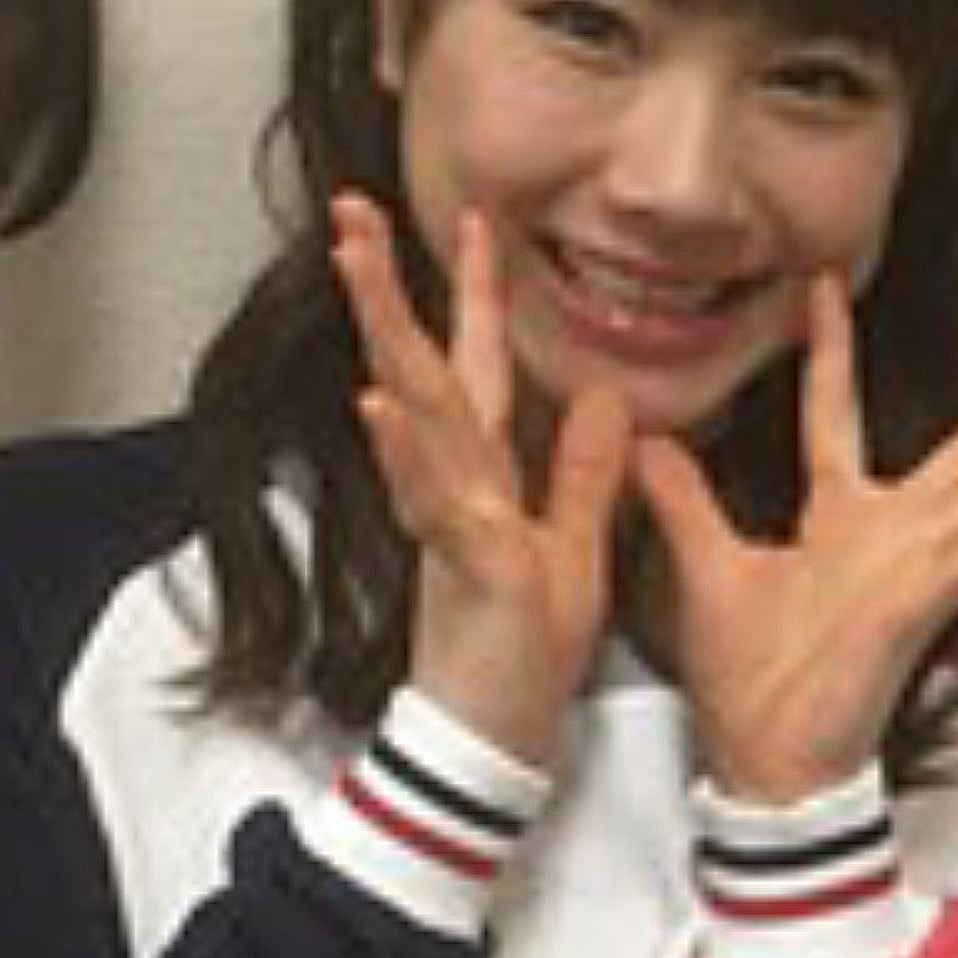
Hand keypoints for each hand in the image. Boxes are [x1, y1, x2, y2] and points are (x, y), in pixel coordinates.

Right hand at [333, 198, 630, 763]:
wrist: (489, 749)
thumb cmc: (524, 660)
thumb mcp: (574, 550)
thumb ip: (584, 474)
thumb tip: (603, 398)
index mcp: (488, 480)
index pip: (478, 368)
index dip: (475, 294)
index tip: (473, 221)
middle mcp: (459, 487)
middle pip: (424, 369)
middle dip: (388, 285)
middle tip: (354, 207)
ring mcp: (453, 521)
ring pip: (417, 414)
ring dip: (387, 337)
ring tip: (359, 264)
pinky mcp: (463, 566)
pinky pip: (432, 502)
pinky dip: (404, 453)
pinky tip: (377, 404)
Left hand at [634, 290, 957, 803]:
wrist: (773, 765)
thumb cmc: (752, 684)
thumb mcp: (708, 573)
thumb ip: (682, 504)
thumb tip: (644, 442)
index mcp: (841, 520)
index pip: (835, 411)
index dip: (830, 347)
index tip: (823, 285)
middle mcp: (893, 534)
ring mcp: (919, 567)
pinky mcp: (926, 604)